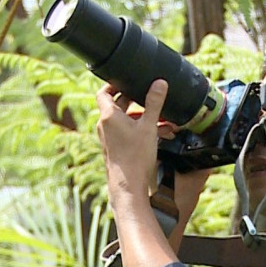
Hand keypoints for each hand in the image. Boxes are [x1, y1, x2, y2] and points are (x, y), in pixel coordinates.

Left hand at [95, 80, 168, 201]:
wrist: (129, 186)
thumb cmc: (136, 157)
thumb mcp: (148, 126)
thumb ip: (154, 103)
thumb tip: (159, 83)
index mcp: (109, 116)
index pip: (104, 92)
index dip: (114, 84)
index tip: (126, 80)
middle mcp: (105, 125)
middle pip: (117, 105)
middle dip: (135, 100)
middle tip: (149, 96)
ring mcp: (109, 137)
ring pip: (125, 120)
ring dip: (142, 117)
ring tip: (161, 119)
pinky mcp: (115, 148)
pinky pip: (126, 132)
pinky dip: (139, 129)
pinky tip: (158, 133)